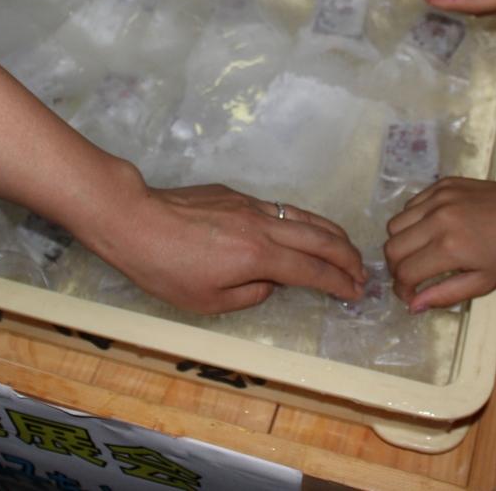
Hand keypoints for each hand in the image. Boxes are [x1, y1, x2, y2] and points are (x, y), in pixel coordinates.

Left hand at [89, 183, 365, 313]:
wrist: (133, 220)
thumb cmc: (163, 267)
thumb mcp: (207, 301)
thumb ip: (249, 295)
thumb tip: (271, 284)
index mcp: (258, 256)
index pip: (311, 270)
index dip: (338, 283)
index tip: (355, 292)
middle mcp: (261, 225)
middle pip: (318, 238)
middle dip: (346, 256)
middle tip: (363, 272)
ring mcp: (248, 205)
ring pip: (302, 216)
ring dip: (330, 233)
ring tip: (346, 247)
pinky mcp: (233, 195)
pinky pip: (279, 208)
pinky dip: (301, 220)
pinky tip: (301, 229)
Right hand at [383, 173, 495, 311]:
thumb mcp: (485, 282)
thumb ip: (445, 294)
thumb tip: (413, 306)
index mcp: (450, 248)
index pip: (405, 272)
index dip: (402, 289)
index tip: (410, 296)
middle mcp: (437, 220)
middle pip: (391, 247)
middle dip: (396, 268)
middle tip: (411, 277)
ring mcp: (437, 198)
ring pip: (395, 224)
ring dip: (401, 243)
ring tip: (419, 252)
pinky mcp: (441, 185)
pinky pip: (410, 205)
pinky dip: (412, 222)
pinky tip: (430, 231)